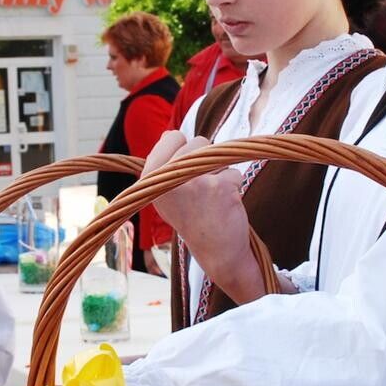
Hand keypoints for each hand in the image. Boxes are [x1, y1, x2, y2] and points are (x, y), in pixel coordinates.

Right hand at [144, 133, 263, 303]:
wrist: (217, 252)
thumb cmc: (192, 217)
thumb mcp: (165, 194)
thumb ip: (165, 164)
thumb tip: (170, 133)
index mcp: (151, 179)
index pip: (171, 136)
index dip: (183, 148)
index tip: (184, 171)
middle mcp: (169, 180)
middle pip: (197, 141)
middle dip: (205, 159)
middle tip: (201, 187)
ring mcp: (195, 183)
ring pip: (217, 154)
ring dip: (220, 170)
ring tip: (212, 195)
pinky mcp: (221, 188)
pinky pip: (234, 171)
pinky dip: (234, 185)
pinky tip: (225, 204)